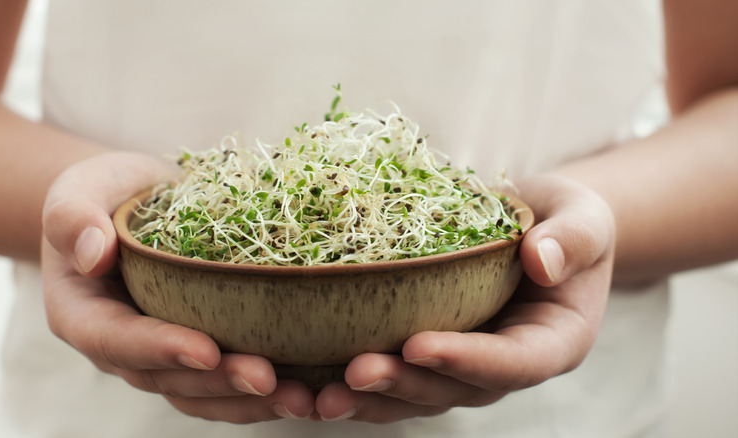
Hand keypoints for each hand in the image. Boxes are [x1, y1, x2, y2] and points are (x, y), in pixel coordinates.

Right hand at [41, 152, 313, 421]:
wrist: (137, 202)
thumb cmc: (105, 193)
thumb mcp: (80, 189)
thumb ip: (73, 216)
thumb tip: (93, 252)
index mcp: (84, 315)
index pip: (117, 341)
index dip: (160, 349)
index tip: (206, 348)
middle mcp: (123, 347)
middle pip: (167, 378)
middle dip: (219, 382)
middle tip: (267, 378)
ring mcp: (163, 353)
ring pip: (203, 392)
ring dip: (249, 401)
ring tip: (300, 399)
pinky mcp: (200, 346)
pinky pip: (227, 380)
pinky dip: (264, 391)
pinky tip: (308, 389)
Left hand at [314, 173, 615, 422]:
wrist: (538, 227)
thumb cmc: (564, 221)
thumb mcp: (582, 219)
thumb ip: (571, 239)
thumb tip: (541, 261)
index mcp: (552, 342)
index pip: (512, 362)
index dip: (466, 359)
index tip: (418, 344)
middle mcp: (505, 365)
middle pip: (453, 390)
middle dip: (403, 385)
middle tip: (355, 373)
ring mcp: (465, 365)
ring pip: (416, 396)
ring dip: (367, 401)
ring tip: (315, 399)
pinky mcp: (431, 353)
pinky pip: (395, 375)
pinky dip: (351, 384)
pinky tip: (307, 386)